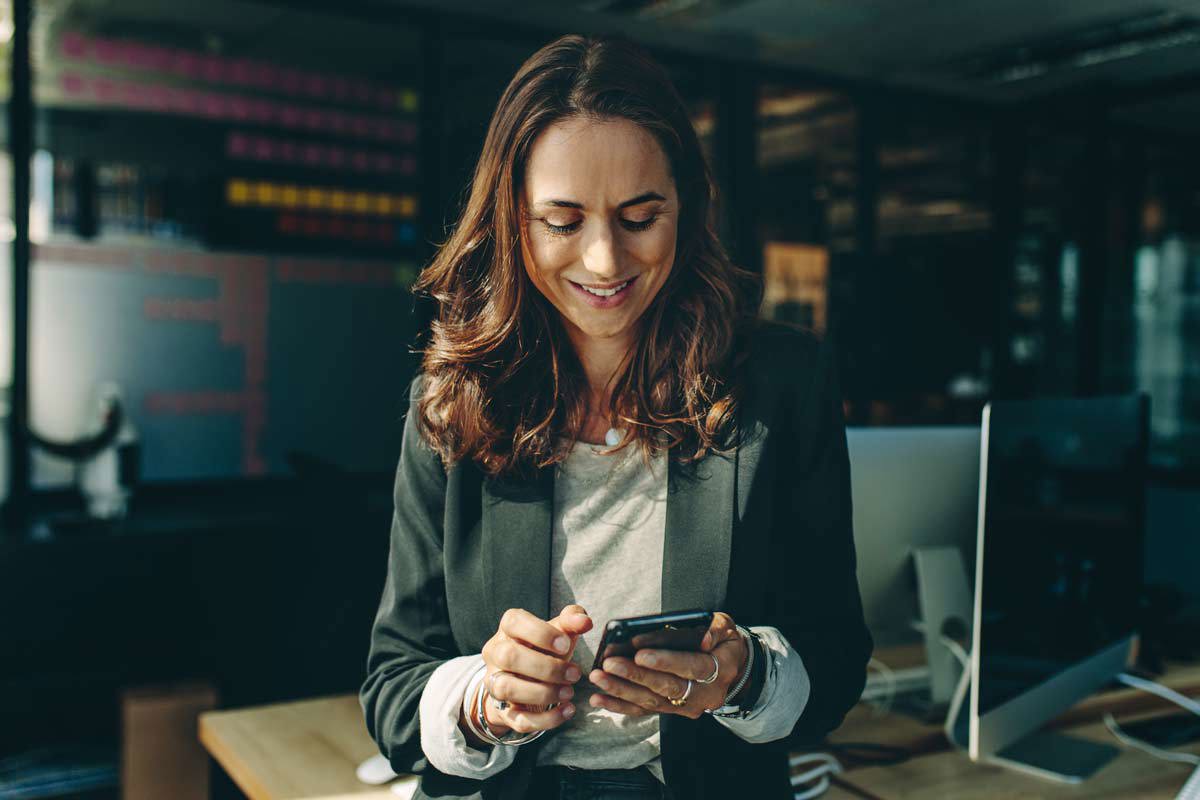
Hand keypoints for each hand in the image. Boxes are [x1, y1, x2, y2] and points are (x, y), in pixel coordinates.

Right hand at [468, 604, 592, 737]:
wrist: (526, 679)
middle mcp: (496, 653)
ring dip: (543, 692)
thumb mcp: (558, 632)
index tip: (565, 644)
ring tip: (569, 692)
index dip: (540, 633)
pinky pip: (518, 720)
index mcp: (508, 629)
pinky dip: (546, 719)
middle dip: (546, 667)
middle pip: (508, 656)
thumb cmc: (544, 649)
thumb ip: (572, 621)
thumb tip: (585, 621)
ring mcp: (495, 683)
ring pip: (507, 688)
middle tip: (575, 673)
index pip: (514, 622)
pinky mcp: (503, 711)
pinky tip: (567, 710)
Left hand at [587, 611, 746, 719]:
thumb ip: (716, 629)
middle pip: (667, 687)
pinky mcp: (672, 710)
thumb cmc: (724, 642)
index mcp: (719, 669)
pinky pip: (645, 710)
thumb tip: (704, 638)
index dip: (665, 660)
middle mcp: (704, 693)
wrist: (733, 671)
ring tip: (598, 678)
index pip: (691, 666)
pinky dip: (620, 705)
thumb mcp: (726, 627)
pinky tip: (599, 698)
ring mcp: (687, 705)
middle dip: (635, 676)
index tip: (639, 653)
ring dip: (622, 691)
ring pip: (652, 701)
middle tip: (609, 664)